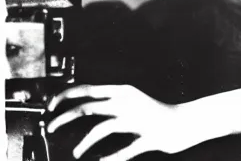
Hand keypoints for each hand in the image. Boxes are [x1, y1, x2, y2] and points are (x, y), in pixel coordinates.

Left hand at [47, 85, 204, 159]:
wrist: (185, 121)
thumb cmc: (156, 113)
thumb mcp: (132, 101)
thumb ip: (112, 102)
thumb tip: (85, 107)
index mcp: (124, 91)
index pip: (89, 88)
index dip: (66, 96)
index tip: (51, 106)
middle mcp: (129, 102)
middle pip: (90, 106)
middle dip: (66, 117)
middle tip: (52, 127)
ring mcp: (139, 120)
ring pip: (103, 128)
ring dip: (85, 143)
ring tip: (76, 153)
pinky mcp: (148, 137)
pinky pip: (125, 150)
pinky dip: (111, 158)